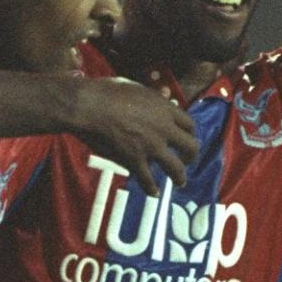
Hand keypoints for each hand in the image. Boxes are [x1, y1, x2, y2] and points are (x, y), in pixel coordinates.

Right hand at [74, 78, 198, 195]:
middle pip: (190, 147)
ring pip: (175, 168)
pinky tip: (153, 192)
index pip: (189, 125)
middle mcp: (164, 130)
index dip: (190, 133)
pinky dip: (151, 188)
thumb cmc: (109, 92)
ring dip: (179, 176)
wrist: (90, 107)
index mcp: (166, 110)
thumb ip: (153, 98)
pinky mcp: (135, 160)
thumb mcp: (138, 88)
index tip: (186, 138)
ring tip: (180, 181)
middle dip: (191, 156)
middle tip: (187, 160)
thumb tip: (163, 98)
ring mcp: (151, 147)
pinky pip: (148, 179)